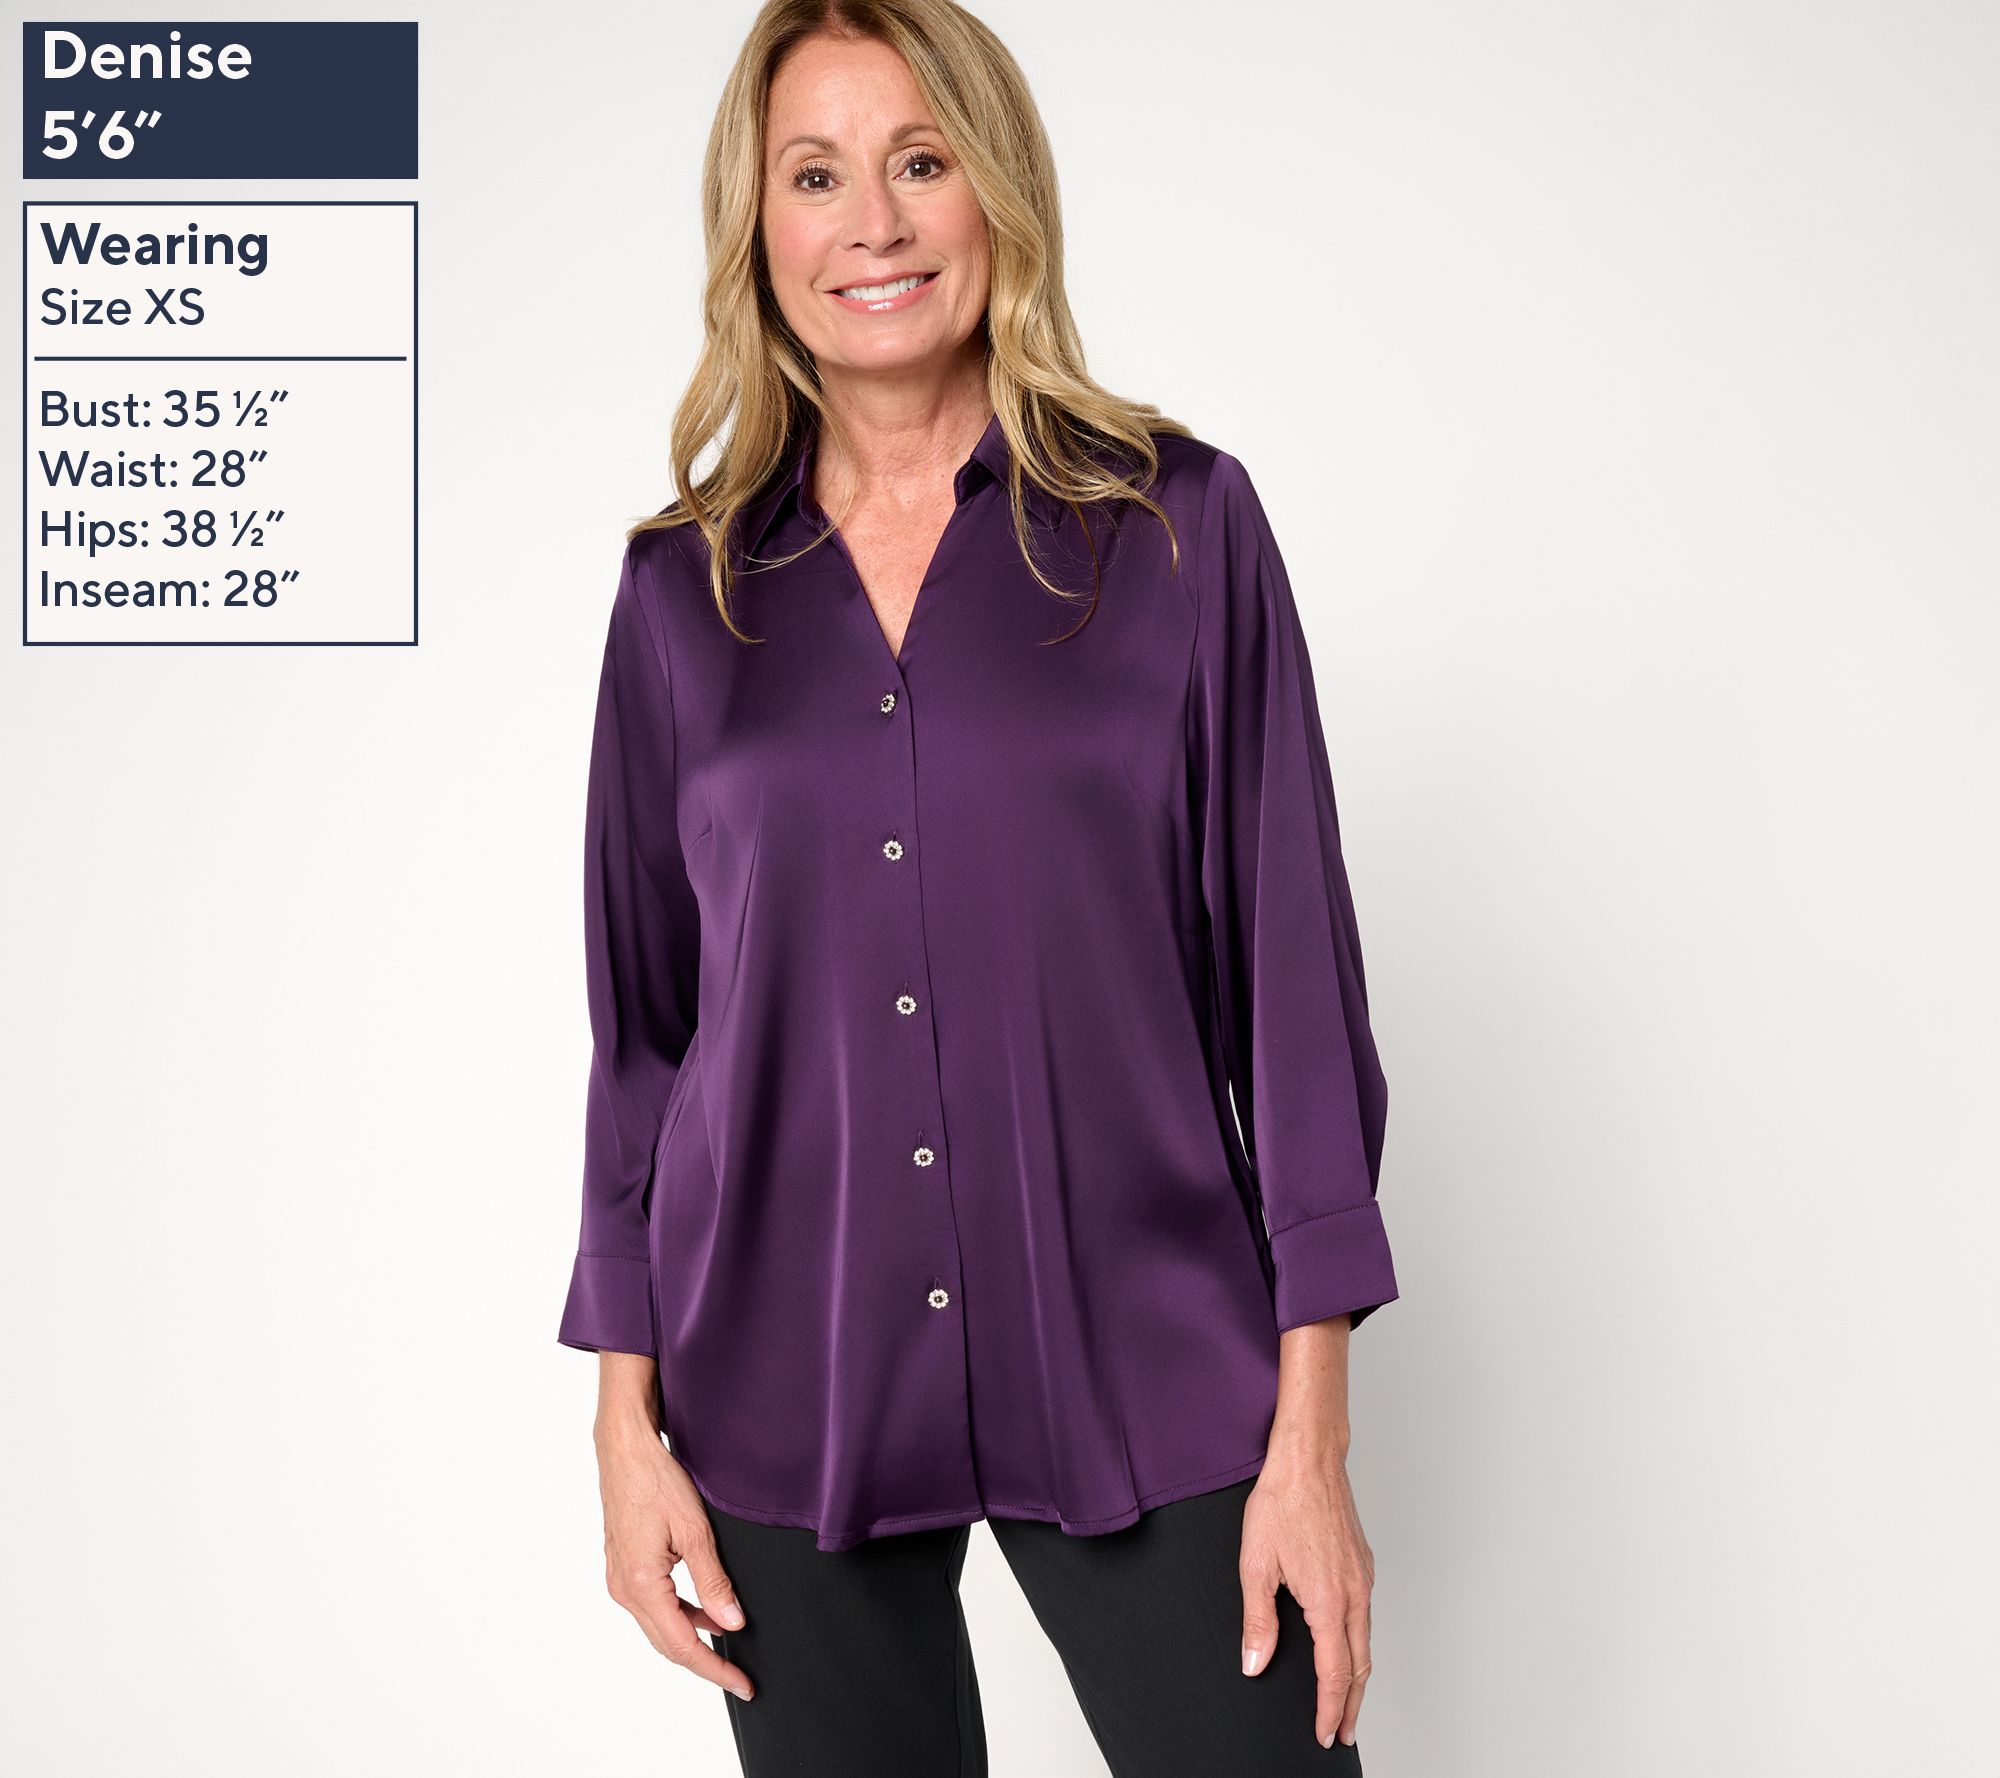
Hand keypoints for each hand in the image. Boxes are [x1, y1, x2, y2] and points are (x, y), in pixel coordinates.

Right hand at [594, 1409, 755, 1701]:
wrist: (625, 1450)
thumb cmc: (656, 1481)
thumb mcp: (695, 1531)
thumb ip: (714, 1581)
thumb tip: (731, 1623)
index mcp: (641, 1586)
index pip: (682, 1646)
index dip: (714, 1669)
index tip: (742, 1684)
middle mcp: (624, 1590)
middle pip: (668, 1643)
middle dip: (706, 1662)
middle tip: (741, 1678)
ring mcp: (620, 1579)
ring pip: (660, 1626)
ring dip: (693, 1637)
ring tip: (729, 1642)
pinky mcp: (623, 1567)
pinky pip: (654, 1605)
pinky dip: (680, 1614)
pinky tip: (705, 1610)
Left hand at [1238, 1436, 1374, 1749]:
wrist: (1308, 1459)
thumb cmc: (1281, 1503)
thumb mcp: (1256, 1565)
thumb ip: (1257, 1621)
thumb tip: (1255, 1663)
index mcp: (1329, 1601)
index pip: (1333, 1673)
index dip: (1328, 1709)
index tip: (1323, 1733)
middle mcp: (1354, 1594)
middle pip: (1360, 1666)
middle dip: (1351, 1705)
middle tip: (1341, 1732)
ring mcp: (1363, 1578)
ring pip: (1366, 1642)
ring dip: (1357, 1676)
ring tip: (1344, 1700)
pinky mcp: (1362, 1564)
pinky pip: (1365, 1616)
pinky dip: (1358, 1644)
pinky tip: (1345, 1646)